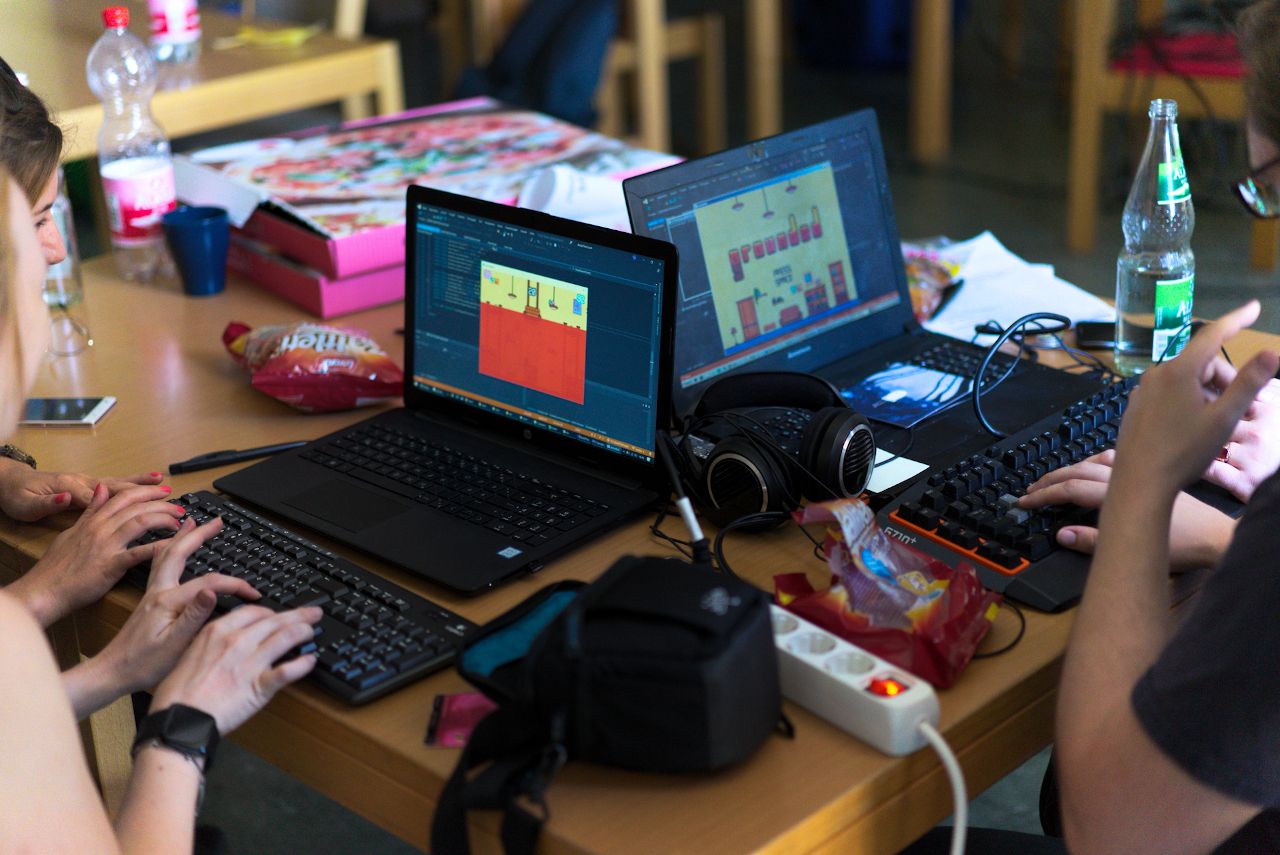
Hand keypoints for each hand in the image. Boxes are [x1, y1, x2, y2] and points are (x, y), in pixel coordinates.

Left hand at [0, 459, 164, 521]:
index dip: (126, 503)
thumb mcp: (26, 505)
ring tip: (162, 480)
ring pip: (118, 483)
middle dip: (144, 491)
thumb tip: (66, 498)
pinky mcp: (86, 485)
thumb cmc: (16, 496)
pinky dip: (131, 483)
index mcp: (70, 489)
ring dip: (141, 483)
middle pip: (117, 487)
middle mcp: (82, 482)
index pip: (102, 497)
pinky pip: (113, 485)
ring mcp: (86, 482)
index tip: (147, 510)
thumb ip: (47, 503)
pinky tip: (144, 483)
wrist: (9, 482)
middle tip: (168, 495)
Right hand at [7, 484, 184, 626]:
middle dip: (162, 503)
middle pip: (136, 506)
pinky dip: (158, 547)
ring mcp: (105, 546)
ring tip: (179, 523)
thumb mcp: (72, 532)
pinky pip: (138, 553)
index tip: (164, 491)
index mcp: (92, 521)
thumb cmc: (55, 567)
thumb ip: (90, 511)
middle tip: (179, 507)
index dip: (146, 491)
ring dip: (164, 519)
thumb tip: (102, 489)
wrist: (43, 590)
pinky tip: (174, 545)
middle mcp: (100, 529)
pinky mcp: (110, 566)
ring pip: (140, 522)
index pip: (123, 497)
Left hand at [94, 516, 262, 695]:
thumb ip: (194, 616)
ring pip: (165, 554)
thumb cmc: (142, 665)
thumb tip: (213, 591)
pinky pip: (158, 564)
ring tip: (192, 522)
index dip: (235, 585)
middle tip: (217, 522)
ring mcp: (152, 593)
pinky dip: (167, 549)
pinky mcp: (149, 599)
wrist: (112, 672)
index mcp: (167, 601)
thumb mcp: (174, 646)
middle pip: (178, 552)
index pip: (209, 582)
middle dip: (199, 534)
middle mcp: (158, 591)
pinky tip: (170, 549)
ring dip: (181, 536)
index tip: (253, 593)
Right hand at [150, 604, 320, 734]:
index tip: (278, 615)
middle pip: (275, 620)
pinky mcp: (260, 686)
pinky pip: (289, 670)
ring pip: (286, 638)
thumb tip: (224, 641)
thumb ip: (210, 644)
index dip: (271, 612)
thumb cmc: (177, 694)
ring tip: (312, 632)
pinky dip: (303, 664)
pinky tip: (310, 661)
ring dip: (304, 632)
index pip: (254, 612)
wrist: (179, 720)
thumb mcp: (189, 655)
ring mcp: (250, 663)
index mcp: (217, 632)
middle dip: (298, 615)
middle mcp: (236, 642)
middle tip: (312, 614)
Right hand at [1020, 450, 1236, 570]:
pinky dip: (1096, 460)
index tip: (1023, 503)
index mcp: (1118, 495)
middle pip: (1077, 472)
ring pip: (1093, 463)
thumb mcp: (1136, 549)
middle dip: (1049, 481)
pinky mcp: (1150, 473)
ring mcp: (1138, 472)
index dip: (1043, 496)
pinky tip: (1094, 462)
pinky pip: (1114, 460)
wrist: (1215, 533)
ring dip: (1069, 468)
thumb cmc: (1182, 544)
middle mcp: (1125, 478)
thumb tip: (1060, 534)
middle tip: (1028, 491)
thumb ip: (1094, 541)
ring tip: (1052, 477)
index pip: (1070, 490)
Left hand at [1110, 301, 1278, 495]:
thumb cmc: (1184, 451)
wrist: (1139, 483)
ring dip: (1208, 394)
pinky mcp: (1137, 407)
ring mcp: (1144, 391)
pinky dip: (1188, 403)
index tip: (1253, 307)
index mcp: (1179, 370)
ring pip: (1186, 381)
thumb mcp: (1224, 417)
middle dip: (1226, 380)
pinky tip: (1193, 429)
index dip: (1236, 320)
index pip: (1213, 335)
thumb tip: (1272, 352)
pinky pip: (1170, 395)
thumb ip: (1248, 383)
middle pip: (1202, 363)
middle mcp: (1157, 374)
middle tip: (1240, 410)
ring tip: (1217, 425)